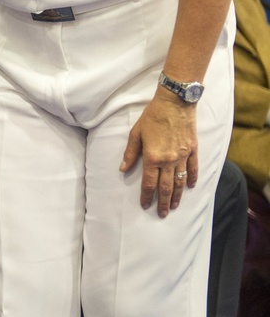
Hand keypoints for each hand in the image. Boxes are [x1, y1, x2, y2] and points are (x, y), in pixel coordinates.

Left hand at [120, 92, 198, 217]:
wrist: (174, 103)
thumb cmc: (152, 116)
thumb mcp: (136, 133)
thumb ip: (130, 153)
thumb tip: (123, 168)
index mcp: (153, 157)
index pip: (149, 183)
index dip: (147, 196)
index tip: (145, 205)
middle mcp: (169, 160)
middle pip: (166, 187)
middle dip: (163, 202)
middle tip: (162, 214)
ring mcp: (183, 156)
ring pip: (180, 182)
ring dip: (177, 196)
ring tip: (174, 206)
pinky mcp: (193, 150)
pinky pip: (193, 169)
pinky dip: (192, 179)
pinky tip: (190, 187)